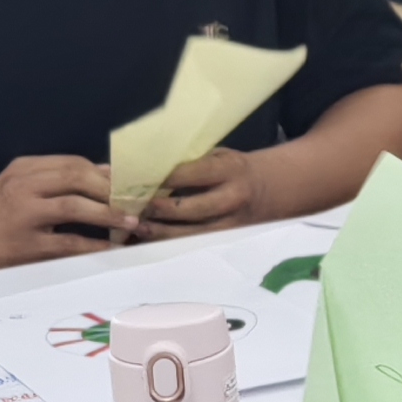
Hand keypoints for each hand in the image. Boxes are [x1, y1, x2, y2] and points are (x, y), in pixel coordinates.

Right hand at [0, 154, 128, 275]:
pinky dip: (93, 244)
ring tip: (131, 222)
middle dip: (111, 189)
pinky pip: (68, 243)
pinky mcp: (26, 247)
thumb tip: (105, 174)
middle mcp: (23, 187)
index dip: (105, 172)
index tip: (128, 183)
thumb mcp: (17, 186)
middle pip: (78, 178)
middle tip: (136, 201)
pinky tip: (111, 247)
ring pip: (75, 207)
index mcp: (23, 170)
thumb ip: (56, 178)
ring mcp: (24, 217)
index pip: (73, 163)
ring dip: (108, 214)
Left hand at [142, 145, 262, 236]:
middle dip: (158, 210)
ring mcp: (232, 224)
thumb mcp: (218, 156)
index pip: (191, 174)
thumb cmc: (233, 169)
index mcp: (229, 169)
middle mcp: (232, 198)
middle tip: (131, 208)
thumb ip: (191, 162)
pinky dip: (171, 244)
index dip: (162, 179)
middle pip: (189, 209)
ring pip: (191, 234)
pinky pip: (196, 245)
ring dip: (160, 232)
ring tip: (136, 227)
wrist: (270, 189)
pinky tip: (151, 241)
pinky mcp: (228, 241)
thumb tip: (149, 168)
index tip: (135, 180)